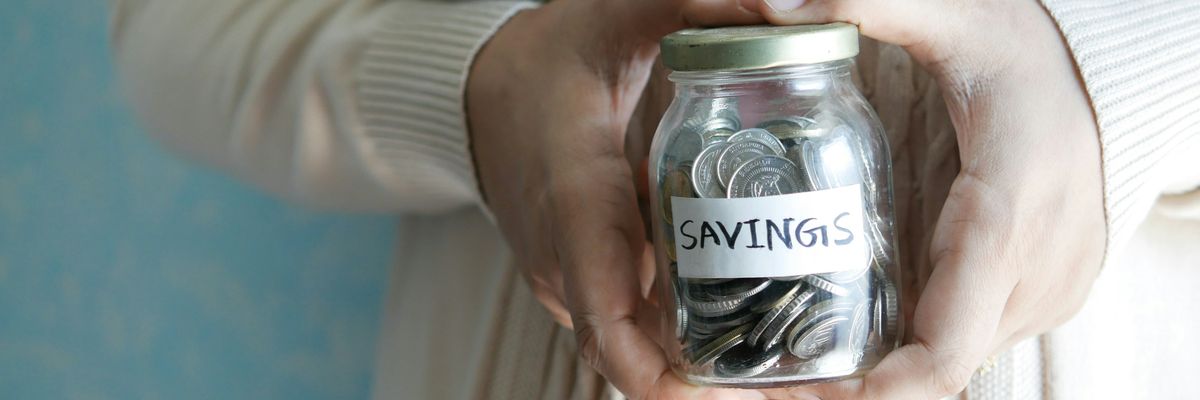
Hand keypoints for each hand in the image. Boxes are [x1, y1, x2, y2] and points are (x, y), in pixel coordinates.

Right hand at [467, 1, 766, 398]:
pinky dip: (678, 326)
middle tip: (789, 378)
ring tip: (780, 356)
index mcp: (573, 198)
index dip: (651, 370)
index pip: (603, 310)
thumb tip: (787, 7)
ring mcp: (565, 276)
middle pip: (630, 347)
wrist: (477, 93)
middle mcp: (564, 255)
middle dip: (703, 375)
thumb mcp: (618, 13)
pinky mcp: (574, 279)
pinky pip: (627, 319)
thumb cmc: (549, 58)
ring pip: (632, 340)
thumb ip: (699, 3)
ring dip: (698, 354)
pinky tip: (737, 306)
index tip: (713, 393)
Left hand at [743, 0, 1105, 397]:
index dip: (877, 392)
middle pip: (931, 370)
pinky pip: (960, 341)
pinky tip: (838, 333)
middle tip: (752, 381)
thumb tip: (776, 3)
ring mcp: (1040, 296)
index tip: (800, 392)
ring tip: (777, 365)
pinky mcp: (1034, 297)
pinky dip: (902, 351)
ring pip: (944, 362)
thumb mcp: (957, 19)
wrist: (1113, 80)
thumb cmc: (1031, 53)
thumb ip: (872, 7)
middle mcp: (1031, 278)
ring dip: (869, 375)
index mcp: (1006, 220)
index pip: (945, 348)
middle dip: (844, 387)